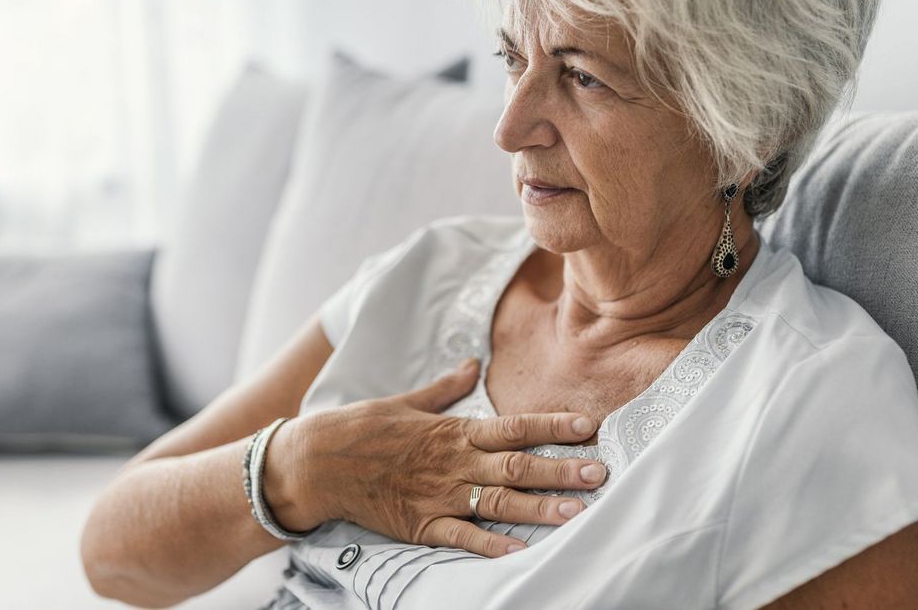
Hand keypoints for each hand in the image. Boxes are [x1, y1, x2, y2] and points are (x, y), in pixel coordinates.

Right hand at [263, 359, 607, 557]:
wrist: (318, 462)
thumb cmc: (362, 428)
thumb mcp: (407, 401)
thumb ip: (445, 387)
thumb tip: (472, 364)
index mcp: (454, 431)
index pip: (514, 427)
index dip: (553, 426)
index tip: (588, 426)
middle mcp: (454, 463)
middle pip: (518, 466)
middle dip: (562, 469)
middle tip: (600, 474)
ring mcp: (439, 495)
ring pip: (499, 503)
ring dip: (540, 508)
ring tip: (577, 513)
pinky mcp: (421, 524)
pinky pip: (462, 537)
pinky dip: (490, 546)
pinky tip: (520, 552)